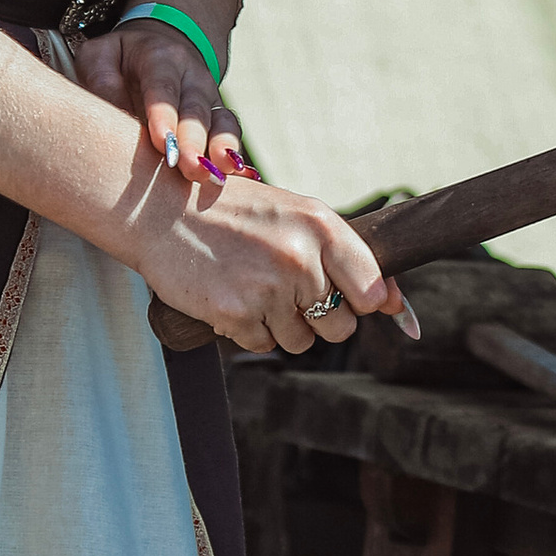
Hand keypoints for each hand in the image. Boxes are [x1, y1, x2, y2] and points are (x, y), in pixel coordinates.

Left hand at [72, 13, 243, 180]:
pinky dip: (235, 155)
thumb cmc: (122, 57)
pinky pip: (231, 133)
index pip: (163, 88)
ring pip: (221, 122)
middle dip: (194, 142)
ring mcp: (209, 96)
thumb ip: (100, 79)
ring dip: (221, 150)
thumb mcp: (101, 54)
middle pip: (196, 110)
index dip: (164, 116)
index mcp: (160, 57)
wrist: (161, 42)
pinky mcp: (219, 115)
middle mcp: (191, 76)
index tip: (162, 144)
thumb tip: (112, 116)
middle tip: (189, 168)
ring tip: (217, 176)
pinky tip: (240, 176)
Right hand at [142, 167, 401, 356]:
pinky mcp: (236, 314)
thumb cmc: (234, 212)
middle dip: (319, 317)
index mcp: (322, 226)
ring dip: (281, 324)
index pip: (373, 290)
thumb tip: (396, 306)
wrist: (160, 210)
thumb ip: (345, 255)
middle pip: (341, 326)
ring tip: (253, 285)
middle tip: (285, 288)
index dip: (363, 302)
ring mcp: (268, 288)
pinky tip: (231, 295)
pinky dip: (249, 330)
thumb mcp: (294, 214)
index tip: (347, 298)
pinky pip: (263, 345)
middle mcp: (300, 257)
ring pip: (301, 341)